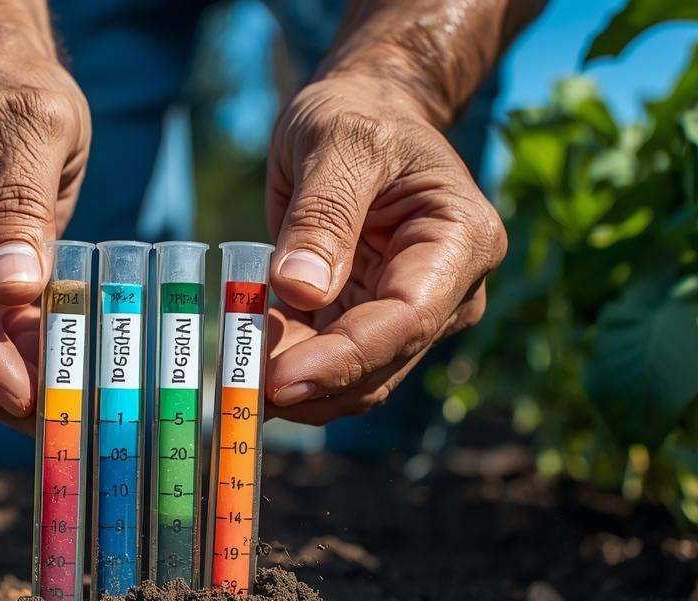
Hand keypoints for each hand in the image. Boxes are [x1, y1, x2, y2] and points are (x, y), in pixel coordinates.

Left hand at [263, 76, 506, 424]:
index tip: (279, 380)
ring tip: (235, 370)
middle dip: (312, 383)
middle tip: (239, 389)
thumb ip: (321, 214)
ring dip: (296, 383)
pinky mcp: (374, 323)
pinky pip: (330, 361)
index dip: (344, 358)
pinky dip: (288, 362)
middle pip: (382, 362)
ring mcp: (416, 314)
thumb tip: (301, 289)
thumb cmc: (360, 115)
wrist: (365, 114)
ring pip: (356, 377)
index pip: (408, 318)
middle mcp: (451, 290)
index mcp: (462, 239)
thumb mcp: (335, 143)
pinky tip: (248, 348)